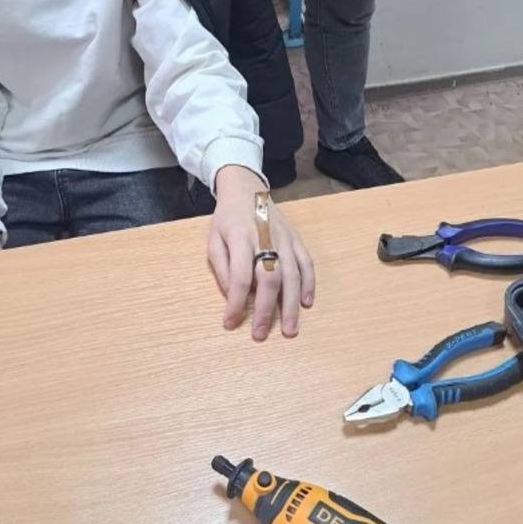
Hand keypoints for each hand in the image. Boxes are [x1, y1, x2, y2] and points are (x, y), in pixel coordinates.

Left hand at [208, 166, 315, 340]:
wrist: (246, 189)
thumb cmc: (227, 218)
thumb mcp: (213, 239)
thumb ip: (221, 267)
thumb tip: (231, 295)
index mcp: (240, 237)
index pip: (240, 276)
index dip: (235, 302)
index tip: (229, 323)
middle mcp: (266, 238)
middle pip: (269, 278)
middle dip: (265, 309)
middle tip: (260, 334)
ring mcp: (285, 238)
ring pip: (292, 275)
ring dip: (291, 304)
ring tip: (289, 329)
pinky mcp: (296, 239)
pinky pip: (306, 263)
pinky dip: (308, 284)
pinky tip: (306, 303)